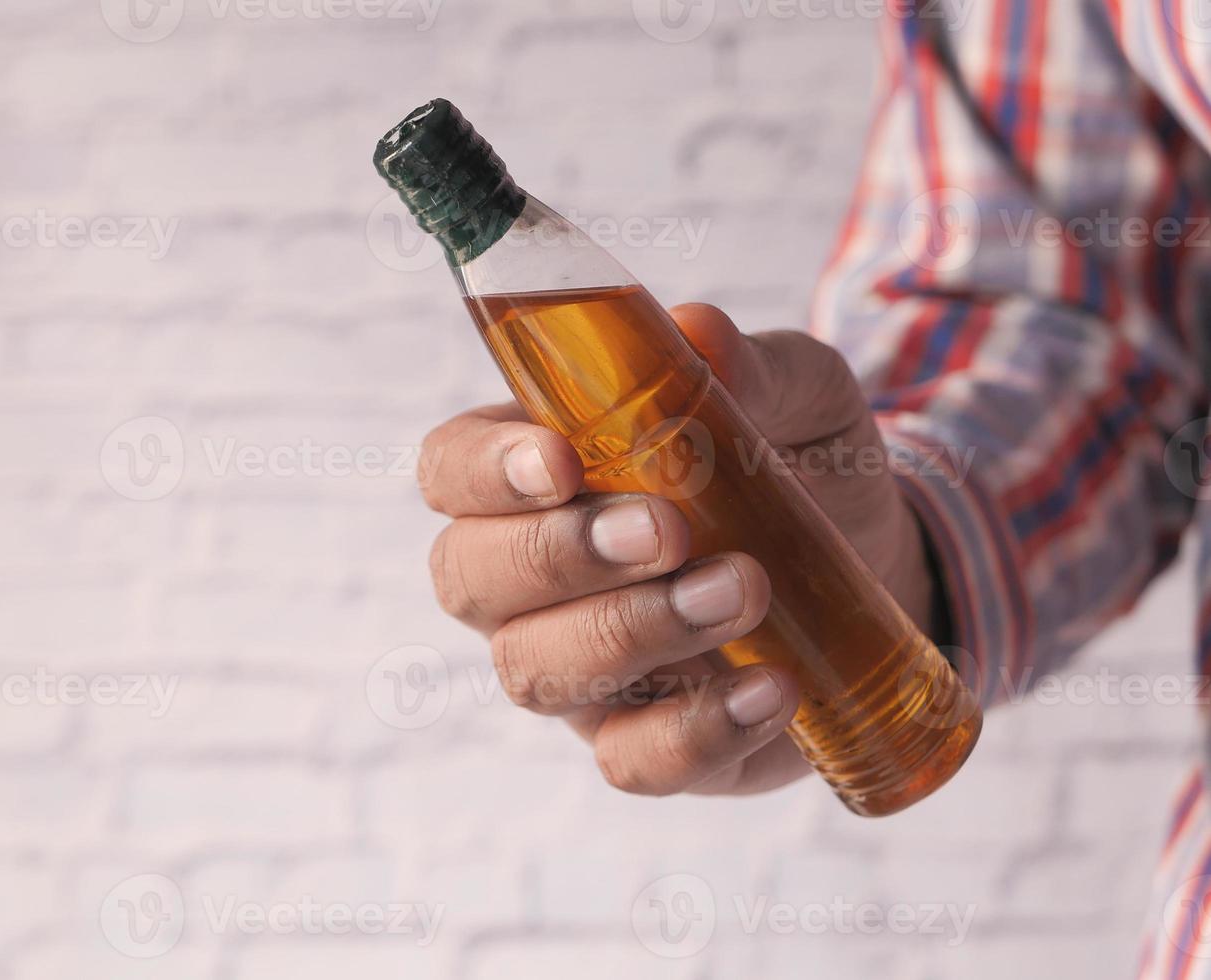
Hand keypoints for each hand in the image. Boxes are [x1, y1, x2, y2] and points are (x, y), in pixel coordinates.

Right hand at [418, 304, 938, 795]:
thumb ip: (749, 364)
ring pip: (536, 671)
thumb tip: (701, 335)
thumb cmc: (799, 464)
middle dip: (559, 555)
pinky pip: (629, 760)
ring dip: (632, 633)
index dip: (482, 472)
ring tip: (744, 590)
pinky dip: (696, 731)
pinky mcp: (644, 742)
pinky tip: (773, 689)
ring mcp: (580, 670)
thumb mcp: (795, 396)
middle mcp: (530, 581)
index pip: (449, 471)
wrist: (874, 565)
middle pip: (470, 580)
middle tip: (669, 530)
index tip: (560, 459)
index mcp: (537, 475)